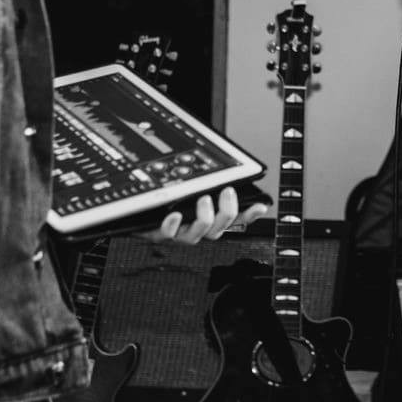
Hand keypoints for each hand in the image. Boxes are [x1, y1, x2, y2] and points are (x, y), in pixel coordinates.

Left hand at [152, 185, 271, 244]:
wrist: (142, 209)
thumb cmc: (171, 196)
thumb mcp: (195, 185)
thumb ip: (214, 180)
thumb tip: (232, 166)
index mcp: (210, 218)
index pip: (236, 220)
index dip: (249, 216)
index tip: (260, 206)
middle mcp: (198, 228)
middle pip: (219, 229)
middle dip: (226, 212)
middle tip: (227, 191)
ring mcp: (180, 232)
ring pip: (198, 235)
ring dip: (204, 218)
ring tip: (203, 199)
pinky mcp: (161, 233)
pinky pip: (168, 234)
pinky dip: (173, 225)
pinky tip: (175, 214)